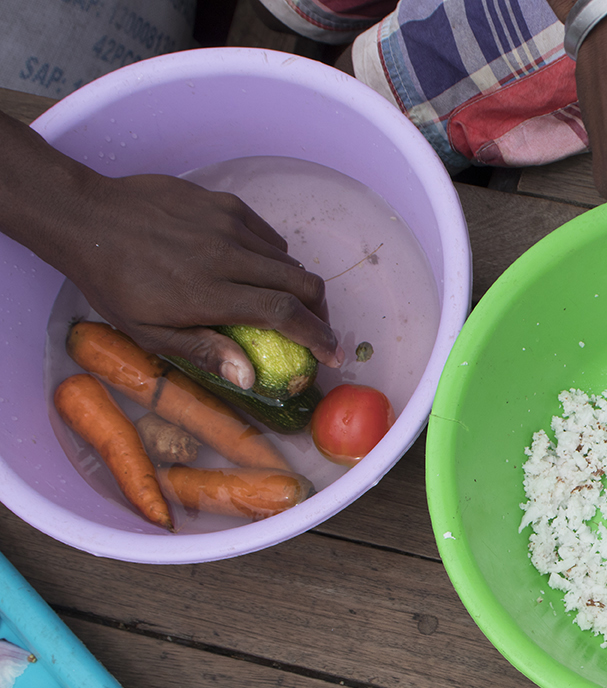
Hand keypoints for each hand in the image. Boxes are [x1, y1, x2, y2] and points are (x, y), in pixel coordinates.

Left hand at [52, 173, 339, 388]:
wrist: (87, 218)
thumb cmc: (113, 283)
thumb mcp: (147, 332)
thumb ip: (203, 350)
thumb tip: (249, 377)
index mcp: (210, 294)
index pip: (284, 314)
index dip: (318, 336)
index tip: (332, 353)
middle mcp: (228, 257)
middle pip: (302, 283)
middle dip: (320, 311)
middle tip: (315, 328)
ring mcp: (228, 225)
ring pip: (287, 260)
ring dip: (295, 286)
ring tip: (282, 301)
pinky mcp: (224, 204)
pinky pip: (267, 235)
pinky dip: (273, 256)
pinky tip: (255, 268)